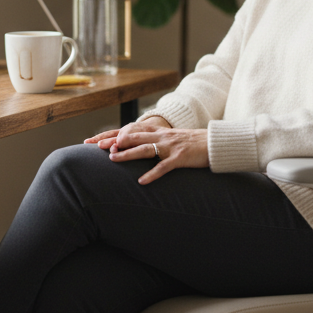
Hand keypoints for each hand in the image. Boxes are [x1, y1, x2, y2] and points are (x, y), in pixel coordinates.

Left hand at [87, 118, 208, 184]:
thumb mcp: (173, 139)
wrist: (215, 142)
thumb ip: (157, 141)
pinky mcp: (180, 158)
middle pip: (134, 137)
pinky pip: (164, 167)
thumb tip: (141, 148)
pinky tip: (142, 181)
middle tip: (98, 147)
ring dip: (128, 154)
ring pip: (145, 149)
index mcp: (160, 132)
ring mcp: (171, 146)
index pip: (132, 131)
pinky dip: (152, 174)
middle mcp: (162, 137)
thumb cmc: (194, 143)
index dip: (114, 135)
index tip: (97, 140)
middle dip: (115, 142)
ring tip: (113, 160)